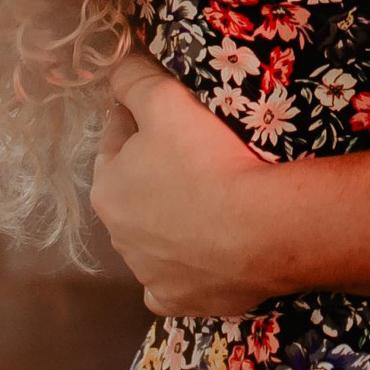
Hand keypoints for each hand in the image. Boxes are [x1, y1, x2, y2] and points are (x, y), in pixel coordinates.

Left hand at [90, 55, 284, 317]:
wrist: (262, 229)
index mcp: (107, 188)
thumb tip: (117, 66)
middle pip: (132, 192)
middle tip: (193, 156)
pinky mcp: (180, 302)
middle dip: (151, 174)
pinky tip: (203, 257)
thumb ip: (133, 78)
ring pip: (151, 239)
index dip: (138, 120)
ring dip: (168, 222)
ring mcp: (148, 273)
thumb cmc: (207, 160)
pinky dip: (183, 271)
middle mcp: (118, 236)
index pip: (114, 141)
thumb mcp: (165, 99)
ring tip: (207, 203)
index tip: (165, 111)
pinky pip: (172, 284)